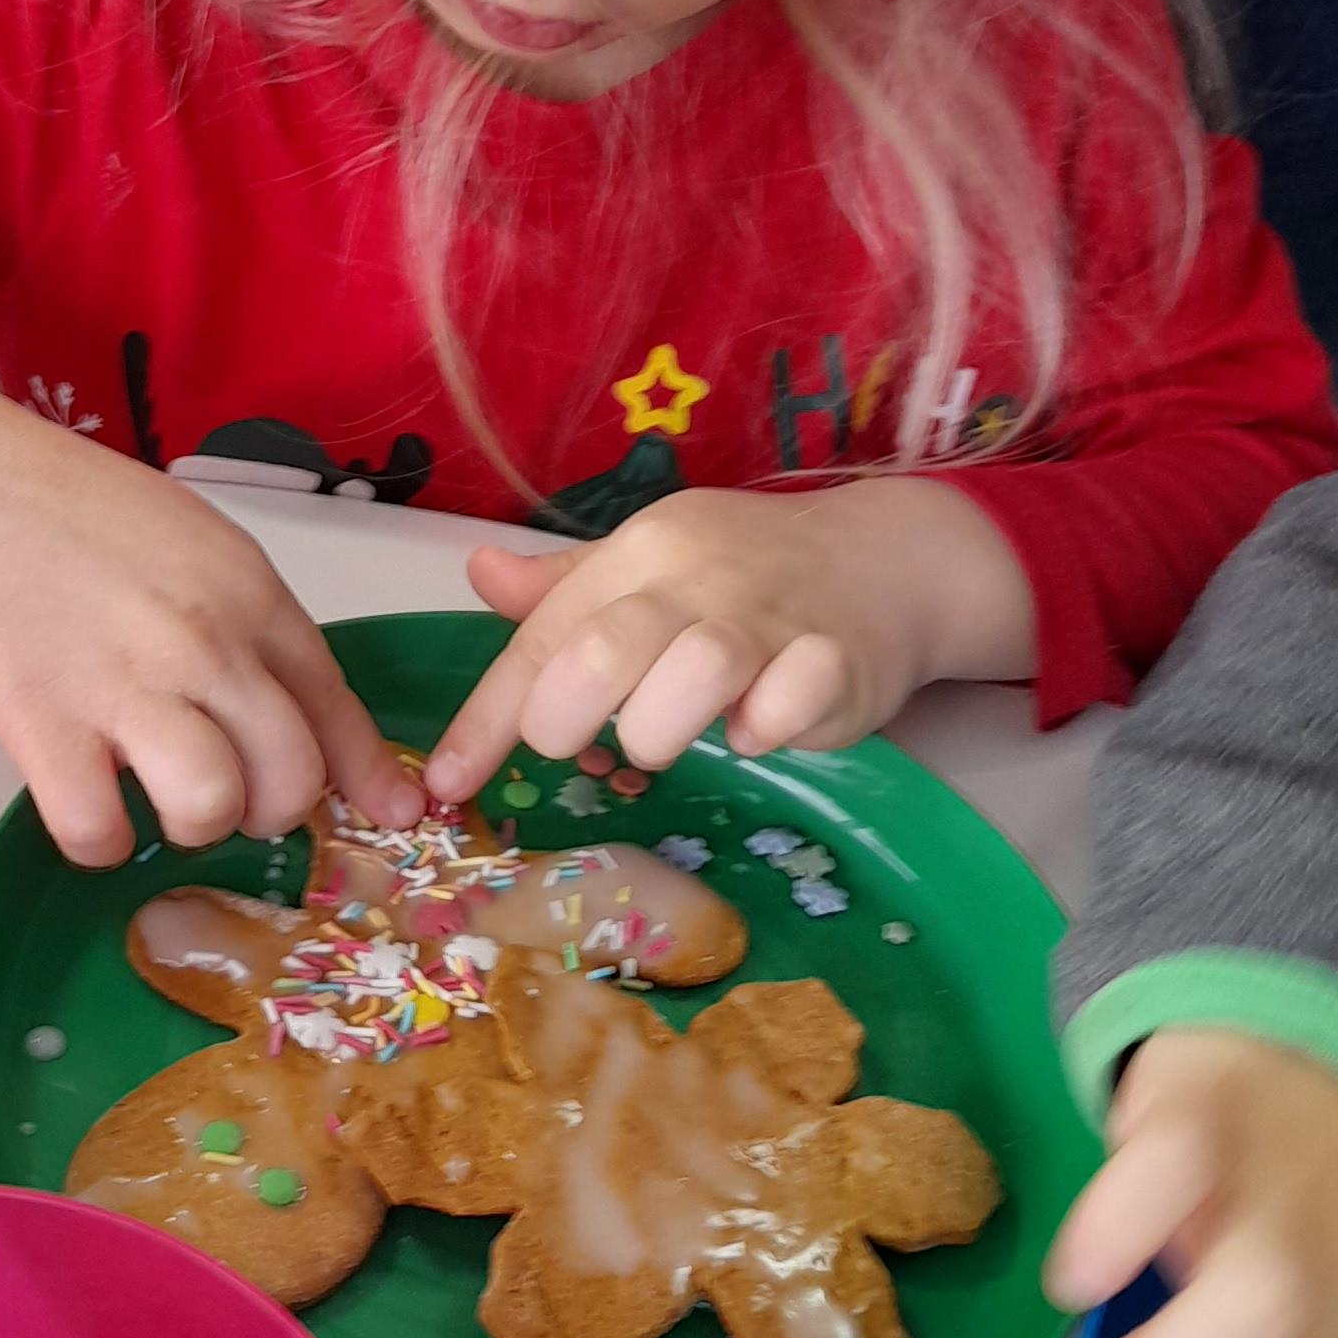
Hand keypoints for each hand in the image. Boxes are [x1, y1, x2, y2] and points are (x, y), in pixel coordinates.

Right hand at [0, 369, 425, 866]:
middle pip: (289, 778)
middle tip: (226, 789)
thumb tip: (297, 715)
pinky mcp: (41, 724)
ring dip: (191, 824)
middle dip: (268, 808)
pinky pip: (100, 832)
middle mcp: (204, 642)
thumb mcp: (200, 545)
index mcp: (251, 594)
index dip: (366, 776)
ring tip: (154, 790)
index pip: (336, 706)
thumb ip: (253, 624)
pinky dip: (102, 839)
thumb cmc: (81, 513)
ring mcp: (124, 685)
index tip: (389, 815)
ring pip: (211, 810)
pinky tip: (90, 801)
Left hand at [424, 477, 1036, 802]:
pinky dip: (763, 732)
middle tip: (584, 747)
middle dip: (567, 721)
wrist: (891, 558)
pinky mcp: (836, 660)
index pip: (542, 636)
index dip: (487, 718)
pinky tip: (760, 731)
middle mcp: (699, 577)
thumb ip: (569, 587)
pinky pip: (785, 707)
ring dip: (661, 731)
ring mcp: (771, 617)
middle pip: (603, 650)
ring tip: (672, 737)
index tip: (447, 785)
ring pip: (692, 677)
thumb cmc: (752, 572)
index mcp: (643, 552)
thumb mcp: (657, 562)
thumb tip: (478, 574)